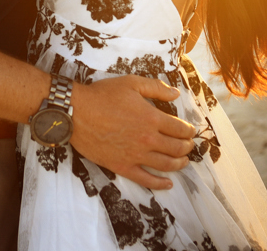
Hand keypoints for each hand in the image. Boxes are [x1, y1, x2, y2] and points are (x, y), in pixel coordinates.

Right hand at [69, 76, 196, 189]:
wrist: (76, 112)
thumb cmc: (102, 95)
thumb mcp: (131, 83)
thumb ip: (156, 88)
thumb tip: (176, 94)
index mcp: (152, 118)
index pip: (180, 129)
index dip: (189, 130)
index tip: (190, 131)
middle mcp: (147, 139)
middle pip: (176, 148)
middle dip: (187, 147)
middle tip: (188, 145)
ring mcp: (135, 155)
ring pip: (166, 165)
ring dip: (179, 164)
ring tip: (183, 162)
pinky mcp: (122, 166)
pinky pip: (145, 179)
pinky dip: (160, 183)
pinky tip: (168, 183)